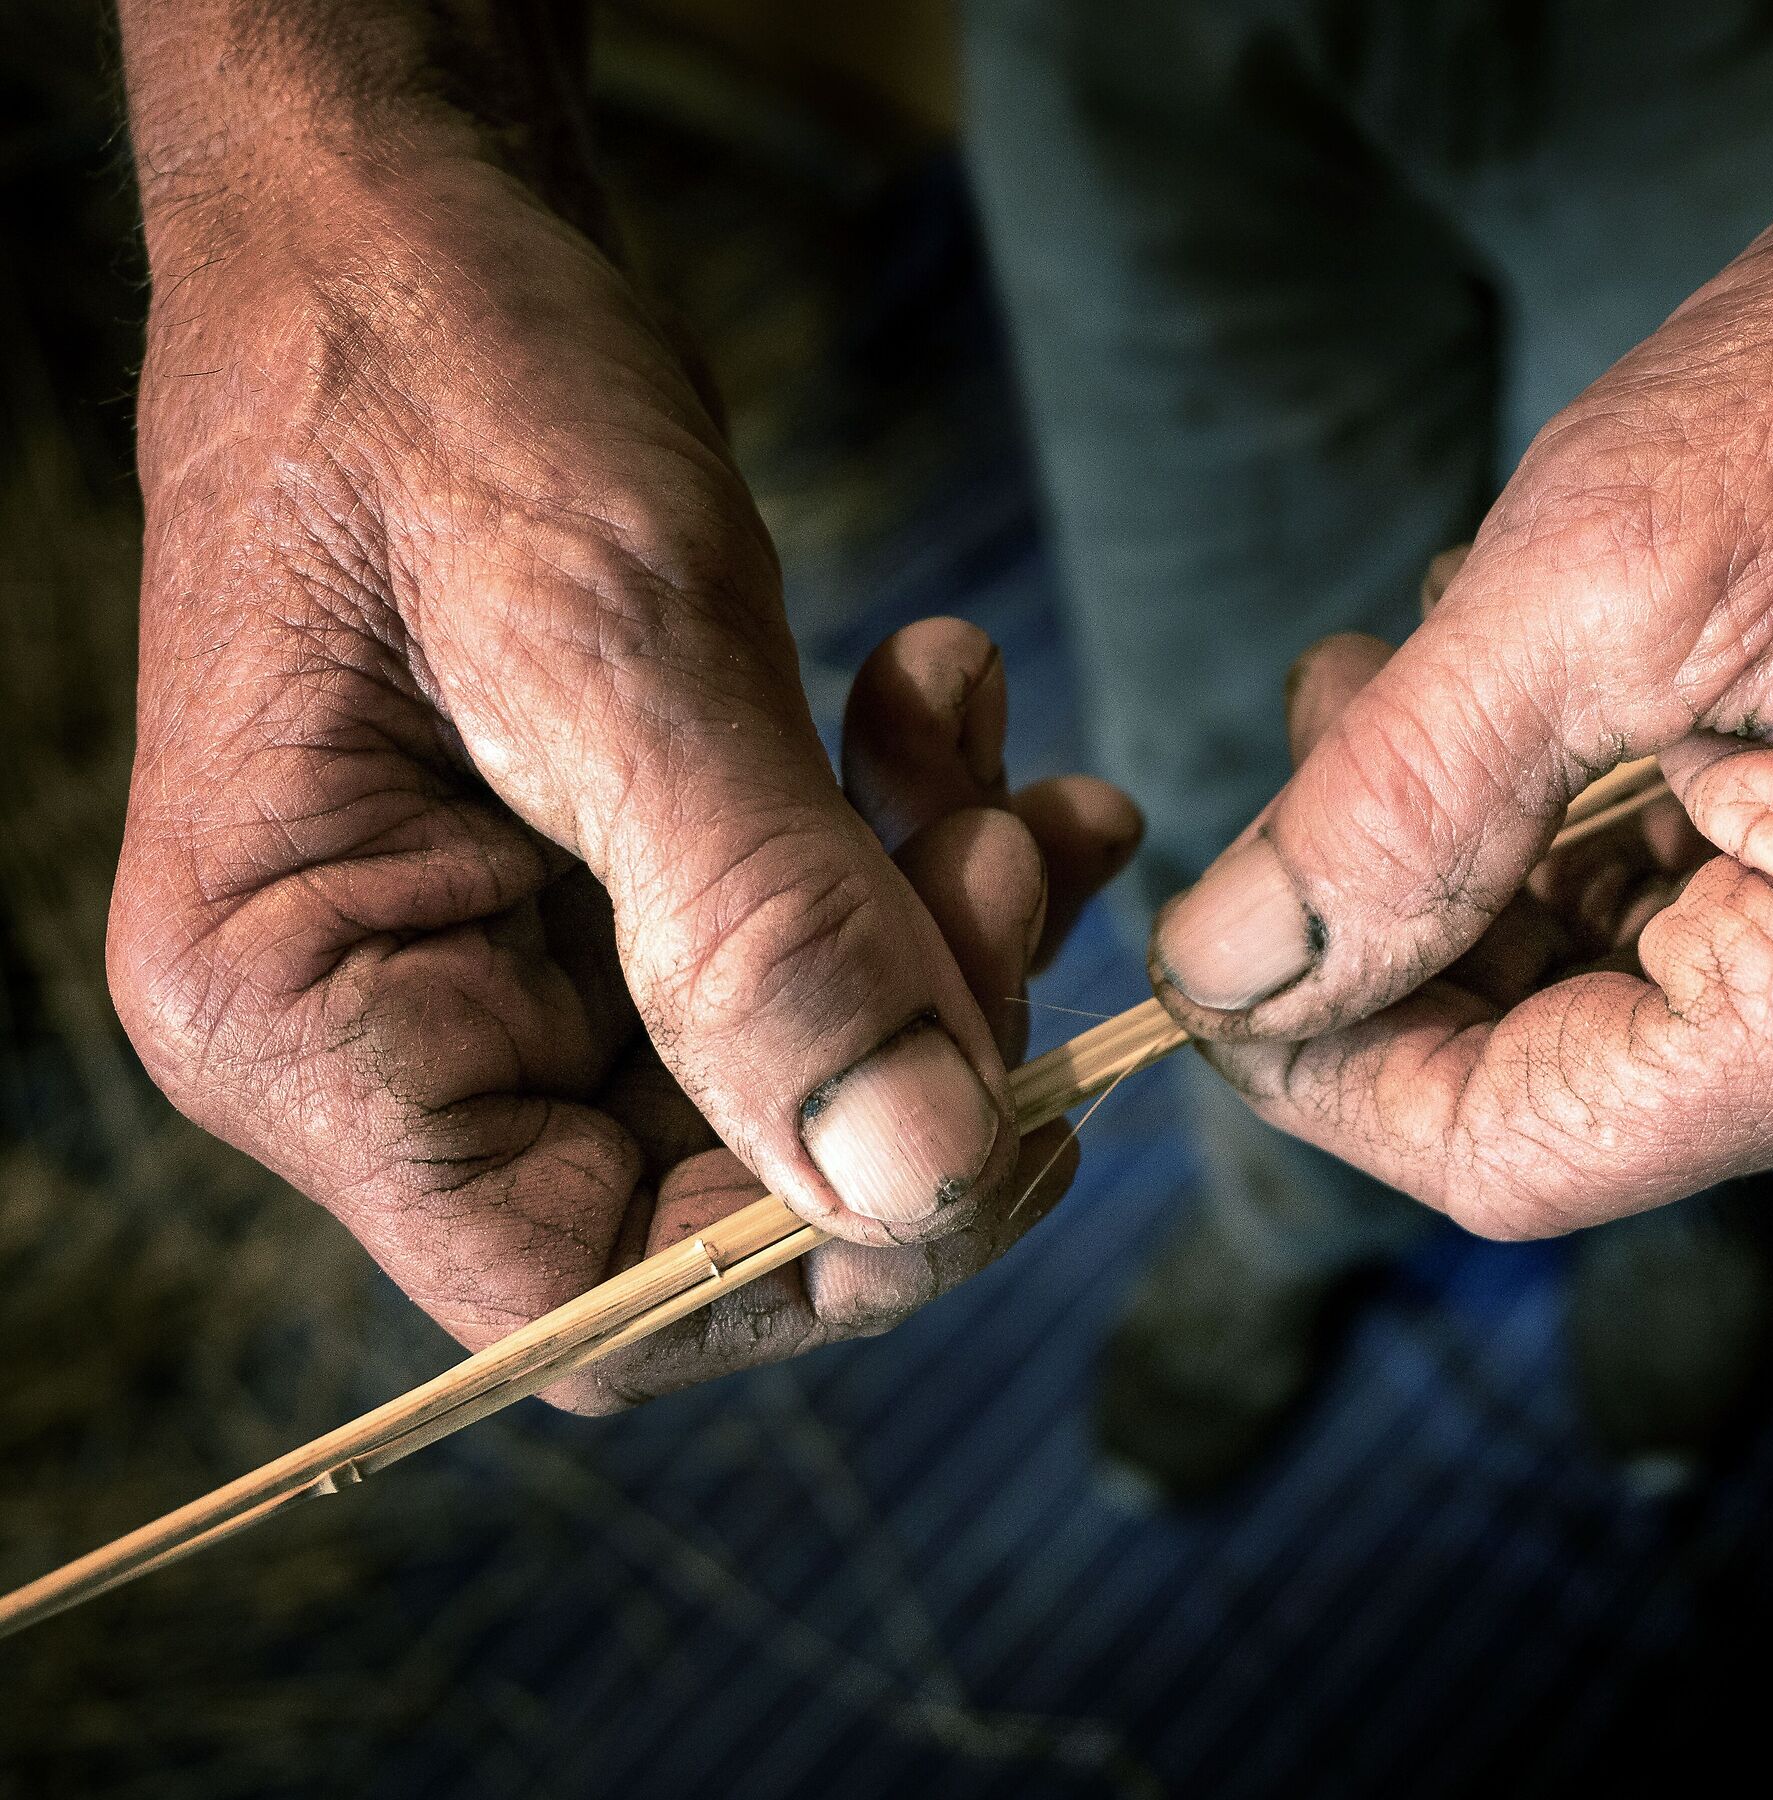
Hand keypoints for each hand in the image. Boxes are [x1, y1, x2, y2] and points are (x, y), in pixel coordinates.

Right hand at [107, 149, 1136, 1404]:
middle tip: (1013, 866)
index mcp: (302, 1019)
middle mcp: (384, 1023)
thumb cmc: (437, 373)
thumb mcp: (608, 642)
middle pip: (709, 1186)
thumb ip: (761, 933)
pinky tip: (964, 719)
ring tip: (998, 763)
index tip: (1002, 1127)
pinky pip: (791, 931)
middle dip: (911, 1043)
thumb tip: (915, 1181)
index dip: (814, 1253)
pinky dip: (905, 844)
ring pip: (783, 1054)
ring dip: (931, 926)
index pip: (577, 1292)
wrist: (409, 203)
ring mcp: (494, 949)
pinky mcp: (594, 868)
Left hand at [1150, 30, 1772, 1237]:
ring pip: (1616, 1007)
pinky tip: (1531, 686)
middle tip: (1320, 724)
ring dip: (1477, 860)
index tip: (1210, 955)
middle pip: (1564, 1082)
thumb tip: (1234, 965)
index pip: (1522, 1144)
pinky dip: (1579, 832)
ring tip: (1405, 665)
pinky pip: (1703, 936)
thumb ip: (1398, 804)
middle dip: (1399, 927)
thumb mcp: (1604, 571)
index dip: (1327, 1069)